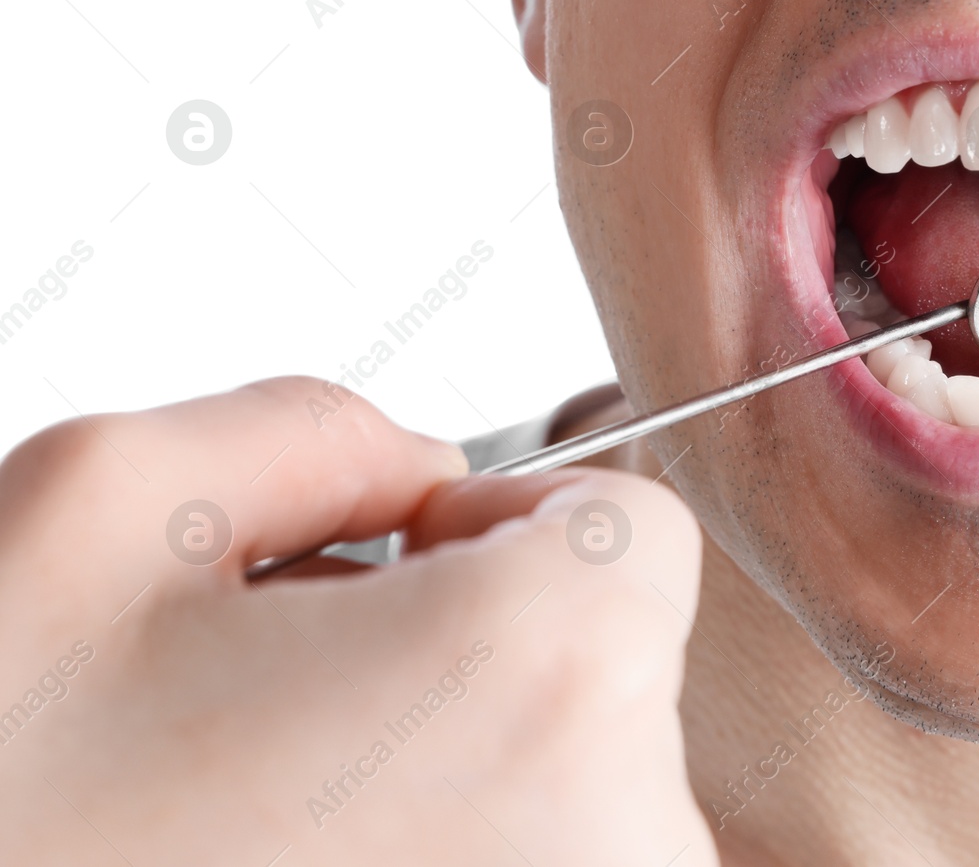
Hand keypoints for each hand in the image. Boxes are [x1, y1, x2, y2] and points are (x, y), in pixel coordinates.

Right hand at [0, 376, 714, 865]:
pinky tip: (308, 857)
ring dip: (456, 756)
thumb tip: (428, 468)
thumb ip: (322, 430)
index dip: (504, 527)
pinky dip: (452, 841)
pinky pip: (543, 859)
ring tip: (282, 798)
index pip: (639, 532)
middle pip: (612, 659)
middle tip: (300, 701)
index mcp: (552, 679)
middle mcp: (620, 838)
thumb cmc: (4, 792)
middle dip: (475, 643)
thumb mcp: (111, 506)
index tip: (393, 573)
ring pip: (577, 779)